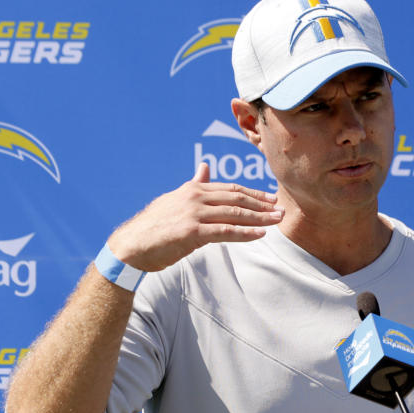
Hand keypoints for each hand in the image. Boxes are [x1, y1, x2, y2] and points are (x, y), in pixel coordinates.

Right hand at [106, 162, 282, 270]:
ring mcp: (194, 213)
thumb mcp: (175, 200)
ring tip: (277, 220)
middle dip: (262, 203)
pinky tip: (260, 234)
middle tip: (281, 207)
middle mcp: (195, 197)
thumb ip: (194, 185)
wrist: (132, 245)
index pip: (230, 189)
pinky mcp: (192, 232)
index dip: (253, 193)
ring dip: (259, 217)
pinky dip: (245, 232)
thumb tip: (204, 167)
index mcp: (193, 189)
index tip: (270, 197)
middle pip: (237, 199)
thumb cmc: (154, 226)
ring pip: (235, 214)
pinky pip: (225, 231)